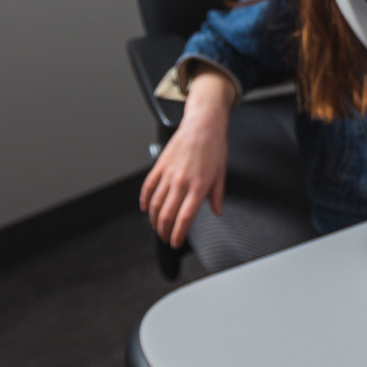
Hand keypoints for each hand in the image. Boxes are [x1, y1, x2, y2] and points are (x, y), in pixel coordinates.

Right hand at [139, 68, 232, 247]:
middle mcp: (181, 182)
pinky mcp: (160, 166)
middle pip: (166, 214)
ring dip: (154, 219)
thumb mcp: (222, 173)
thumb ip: (218, 195)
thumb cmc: (215, 146)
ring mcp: (168, 174)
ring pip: (154, 204)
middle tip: (166, 237)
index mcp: (199, 186)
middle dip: (164, 231)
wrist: (203, 124)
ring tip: (157, 227)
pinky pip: (148, 187)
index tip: (175, 242)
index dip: (178, 234)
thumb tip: (217, 211)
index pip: (185, 218)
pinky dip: (144, 200)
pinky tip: (145, 208)